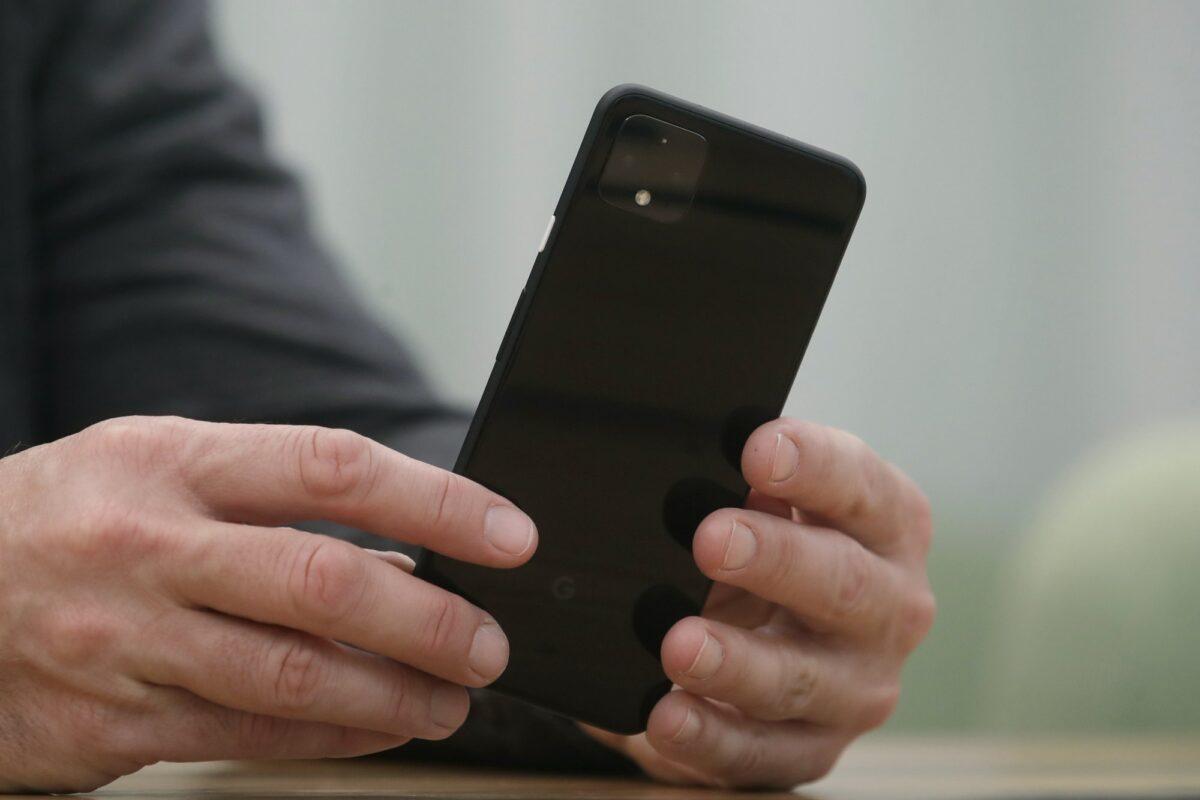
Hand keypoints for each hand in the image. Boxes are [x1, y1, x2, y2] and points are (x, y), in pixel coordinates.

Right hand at [0, 416, 536, 791]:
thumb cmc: (63, 520)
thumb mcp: (155, 470)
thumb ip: (270, 502)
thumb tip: (400, 557)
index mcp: (171, 462)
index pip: (333, 469)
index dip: (436, 501)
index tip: (508, 534)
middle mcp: (149, 547)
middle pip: (322, 582)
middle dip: (429, 621)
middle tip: (490, 642)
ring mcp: (124, 640)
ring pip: (292, 675)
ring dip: (395, 694)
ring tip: (451, 697)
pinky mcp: (109, 723)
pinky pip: (246, 736)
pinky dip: (333, 736)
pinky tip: (381, 729)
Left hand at [586, 418, 933, 787]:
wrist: (777, 640)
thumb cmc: (772, 546)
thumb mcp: (770, 503)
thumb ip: (753, 476)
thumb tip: (700, 439)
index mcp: (889, 525)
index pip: (862, 488)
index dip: (814, 465)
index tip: (756, 448)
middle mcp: (891, 607)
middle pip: (843, 584)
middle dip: (775, 561)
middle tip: (710, 540)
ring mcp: (857, 686)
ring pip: (801, 679)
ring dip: (737, 663)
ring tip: (678, 645)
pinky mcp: (814, 749)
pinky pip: (761, 753)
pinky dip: (710, 737)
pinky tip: (665, 716)